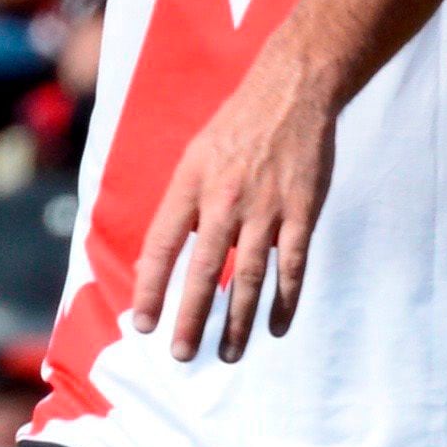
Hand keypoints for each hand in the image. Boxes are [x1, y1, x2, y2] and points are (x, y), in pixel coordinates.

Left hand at [125, 49, 342, 361]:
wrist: (294, 91)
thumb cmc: (238, 126)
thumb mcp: (194, 158)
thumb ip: (179, 209)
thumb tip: (154, 263)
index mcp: (191, 186)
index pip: (162, 247)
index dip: (150, 289)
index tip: (144, 326)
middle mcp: (225, 200)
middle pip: (204, 270)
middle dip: (191, 317)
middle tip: (181, 355)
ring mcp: (267, 207)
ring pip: (250, 276)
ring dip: (237, 320)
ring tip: (228, 354)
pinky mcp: (302, 211)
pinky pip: (293, 265)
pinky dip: (285, 300)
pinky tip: (277, 327)